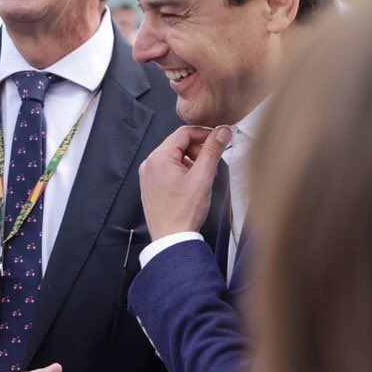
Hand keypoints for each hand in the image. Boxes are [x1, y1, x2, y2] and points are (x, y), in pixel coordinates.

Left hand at [139, 125, 230, 240]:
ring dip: (193, 161)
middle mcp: (150, 164)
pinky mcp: (152, 185)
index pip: (183, 133)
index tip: (219, 139)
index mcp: (158, 158)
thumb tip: (222, 132)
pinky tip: (194, 184)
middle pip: (179, 144)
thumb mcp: (202, 177)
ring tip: (205, 176)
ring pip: (175, 157)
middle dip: (199, 151)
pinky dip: (184, 171)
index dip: (204, 134)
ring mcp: (149, 175)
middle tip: (213, 163)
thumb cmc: (183, 212)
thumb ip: (213, 151)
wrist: (171, 239)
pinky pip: (169, 169)